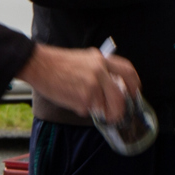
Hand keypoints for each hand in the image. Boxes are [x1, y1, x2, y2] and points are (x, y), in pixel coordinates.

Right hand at [23, 42, 140, 120]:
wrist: (40, 65)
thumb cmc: (58, 63)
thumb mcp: (85, 59)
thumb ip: (100, 70)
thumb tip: (111, 87)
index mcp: (101, 60)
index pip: (127, 71)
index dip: (134, 85)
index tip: (134, 94)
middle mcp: (100, 71)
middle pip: (120, 97)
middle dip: (119, 110)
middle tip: (115, 115)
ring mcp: (92, 85)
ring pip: (104, 107)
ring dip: (98, 112)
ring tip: (86, 106)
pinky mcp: (83, 98)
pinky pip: (87, 111)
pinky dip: (81, 110)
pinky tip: (70, 99)